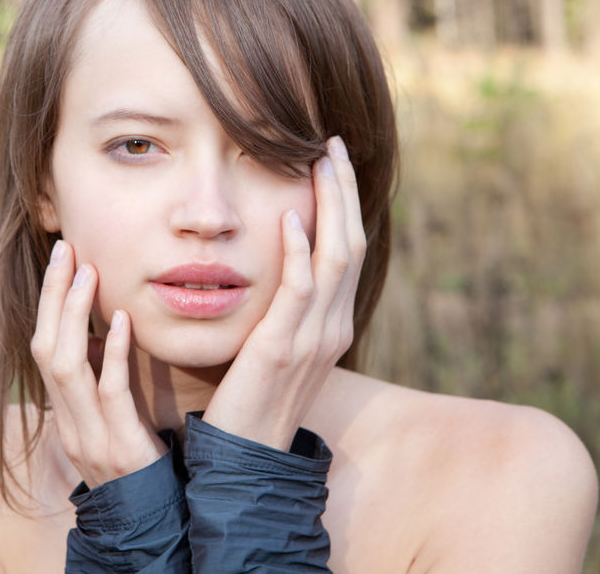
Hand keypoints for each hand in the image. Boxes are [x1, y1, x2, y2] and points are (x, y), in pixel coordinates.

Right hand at [30, 240, 167, 487]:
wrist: (148, 527)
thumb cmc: (137, 468)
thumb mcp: (110, 422)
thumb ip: (100, 383)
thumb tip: (99, 335)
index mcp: (65, 412)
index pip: (44, 348)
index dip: (49, 302)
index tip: (64, 258)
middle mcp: (68, 421)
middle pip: (45, 348)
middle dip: (54, 296)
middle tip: (68, 249)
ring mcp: (89, 434)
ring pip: (66, 366)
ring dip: (75, 315)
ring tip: (89, 273)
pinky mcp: (119, 445)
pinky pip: (108, 394)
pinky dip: (111, 355)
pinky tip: (122, 322)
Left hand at [203, 136, 364, 449]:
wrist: (247, 456)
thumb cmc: (252, 397)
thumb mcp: (276, 346)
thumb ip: (282, 309)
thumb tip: (272, 269)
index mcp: (331, 323)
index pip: (348, 249)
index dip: (344, 203)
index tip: (331, 161)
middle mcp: (333, 325)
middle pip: (351, 242)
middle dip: (343, 190)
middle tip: (332, 144)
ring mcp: (314, 337)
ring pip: (336, 257)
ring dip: (329, 206)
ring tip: (319, 161)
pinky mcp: (284, 349)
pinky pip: (299, 292)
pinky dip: (298, 253)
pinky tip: (287, 220)